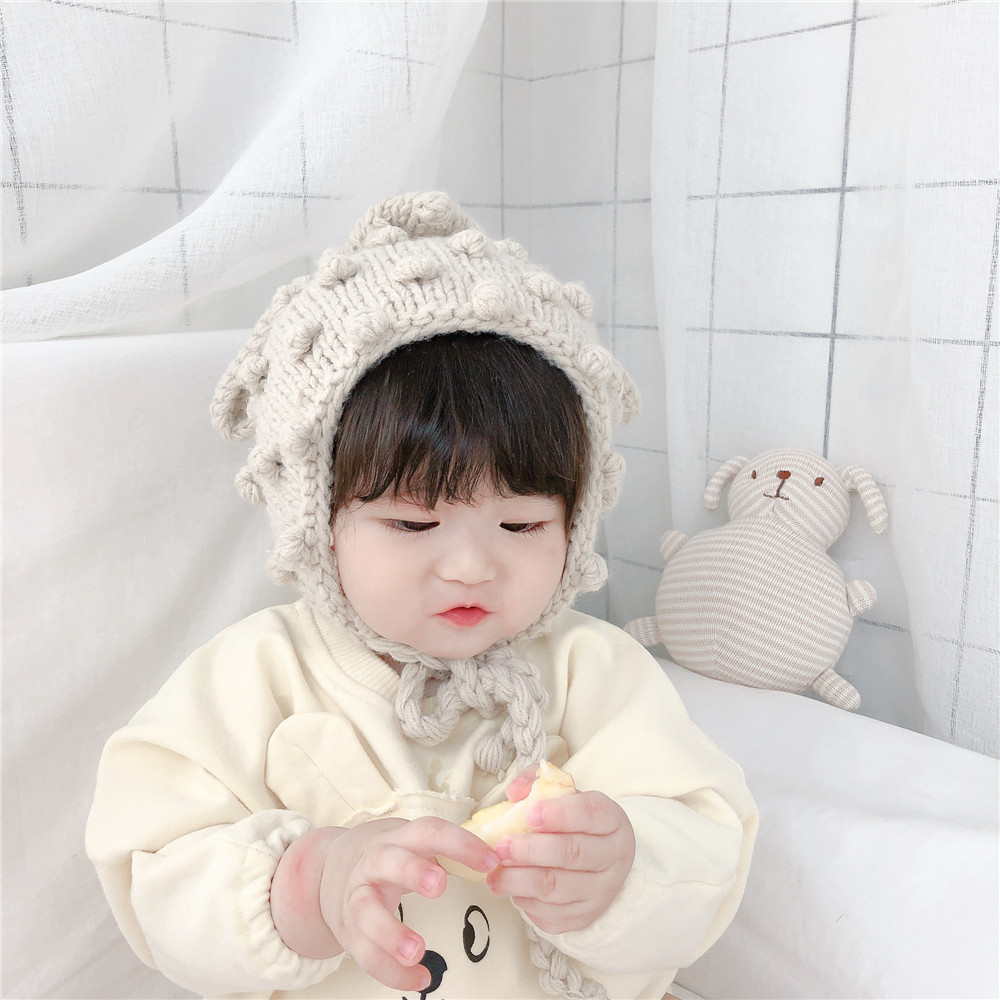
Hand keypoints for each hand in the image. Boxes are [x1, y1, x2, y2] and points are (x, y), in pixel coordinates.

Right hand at [271, 817, 498, 993]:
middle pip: (389, 861)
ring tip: (417, 950)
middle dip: (413, 872)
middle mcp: (374, 862)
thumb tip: (502, 862)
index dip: (460, 843)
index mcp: (400, 837)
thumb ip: (450, 851)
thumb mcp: (413, 843)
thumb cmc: (390, 855)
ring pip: (367, 911)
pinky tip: (419, 979)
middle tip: (440, 887)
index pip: (430, 832)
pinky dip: (391, 971)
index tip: (492, 861)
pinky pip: (366, 954)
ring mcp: (357, 895)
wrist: (330, 868)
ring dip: (391, 932)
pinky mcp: (348, 930)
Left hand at [485, 779, 635, 934]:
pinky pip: (550, 912)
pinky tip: (509, 888)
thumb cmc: (574, 824)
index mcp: (612, 820)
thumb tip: (515, 792)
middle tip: (501, 846)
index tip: (529, 813)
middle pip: (572, 853)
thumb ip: (538, 784)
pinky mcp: (582, 918)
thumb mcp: (563, 796)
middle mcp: (613, 857)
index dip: (560, 814)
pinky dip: (524, 900)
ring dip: (520, 880)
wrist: (598, 865)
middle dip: (532, 850)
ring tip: (494, 873)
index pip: (591, 813)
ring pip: (557, 888)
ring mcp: (600, 892)